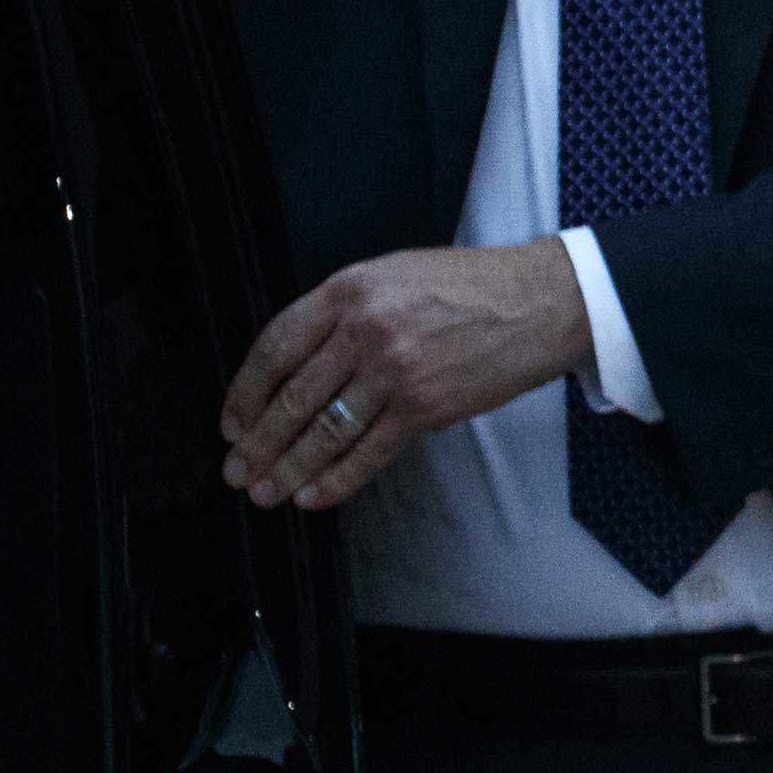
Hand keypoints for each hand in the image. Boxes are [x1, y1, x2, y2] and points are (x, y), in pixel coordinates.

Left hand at [218, 243, 594, 511]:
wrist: (541, 303)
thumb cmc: (470, 286)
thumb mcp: (394, 275)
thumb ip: (343, 310)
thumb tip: (299, 365)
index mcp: (348, 290)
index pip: (275, 347)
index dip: (245, 393)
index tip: (231, 423)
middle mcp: (364, 330)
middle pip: (292, 397)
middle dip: (258, 443)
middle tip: (237, 472)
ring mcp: (394, 372)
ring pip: (324, 431)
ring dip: (288, 469)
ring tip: (265, 493)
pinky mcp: (426, 408)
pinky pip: (368, 452)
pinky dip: (336, 480)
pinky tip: (312, 497)